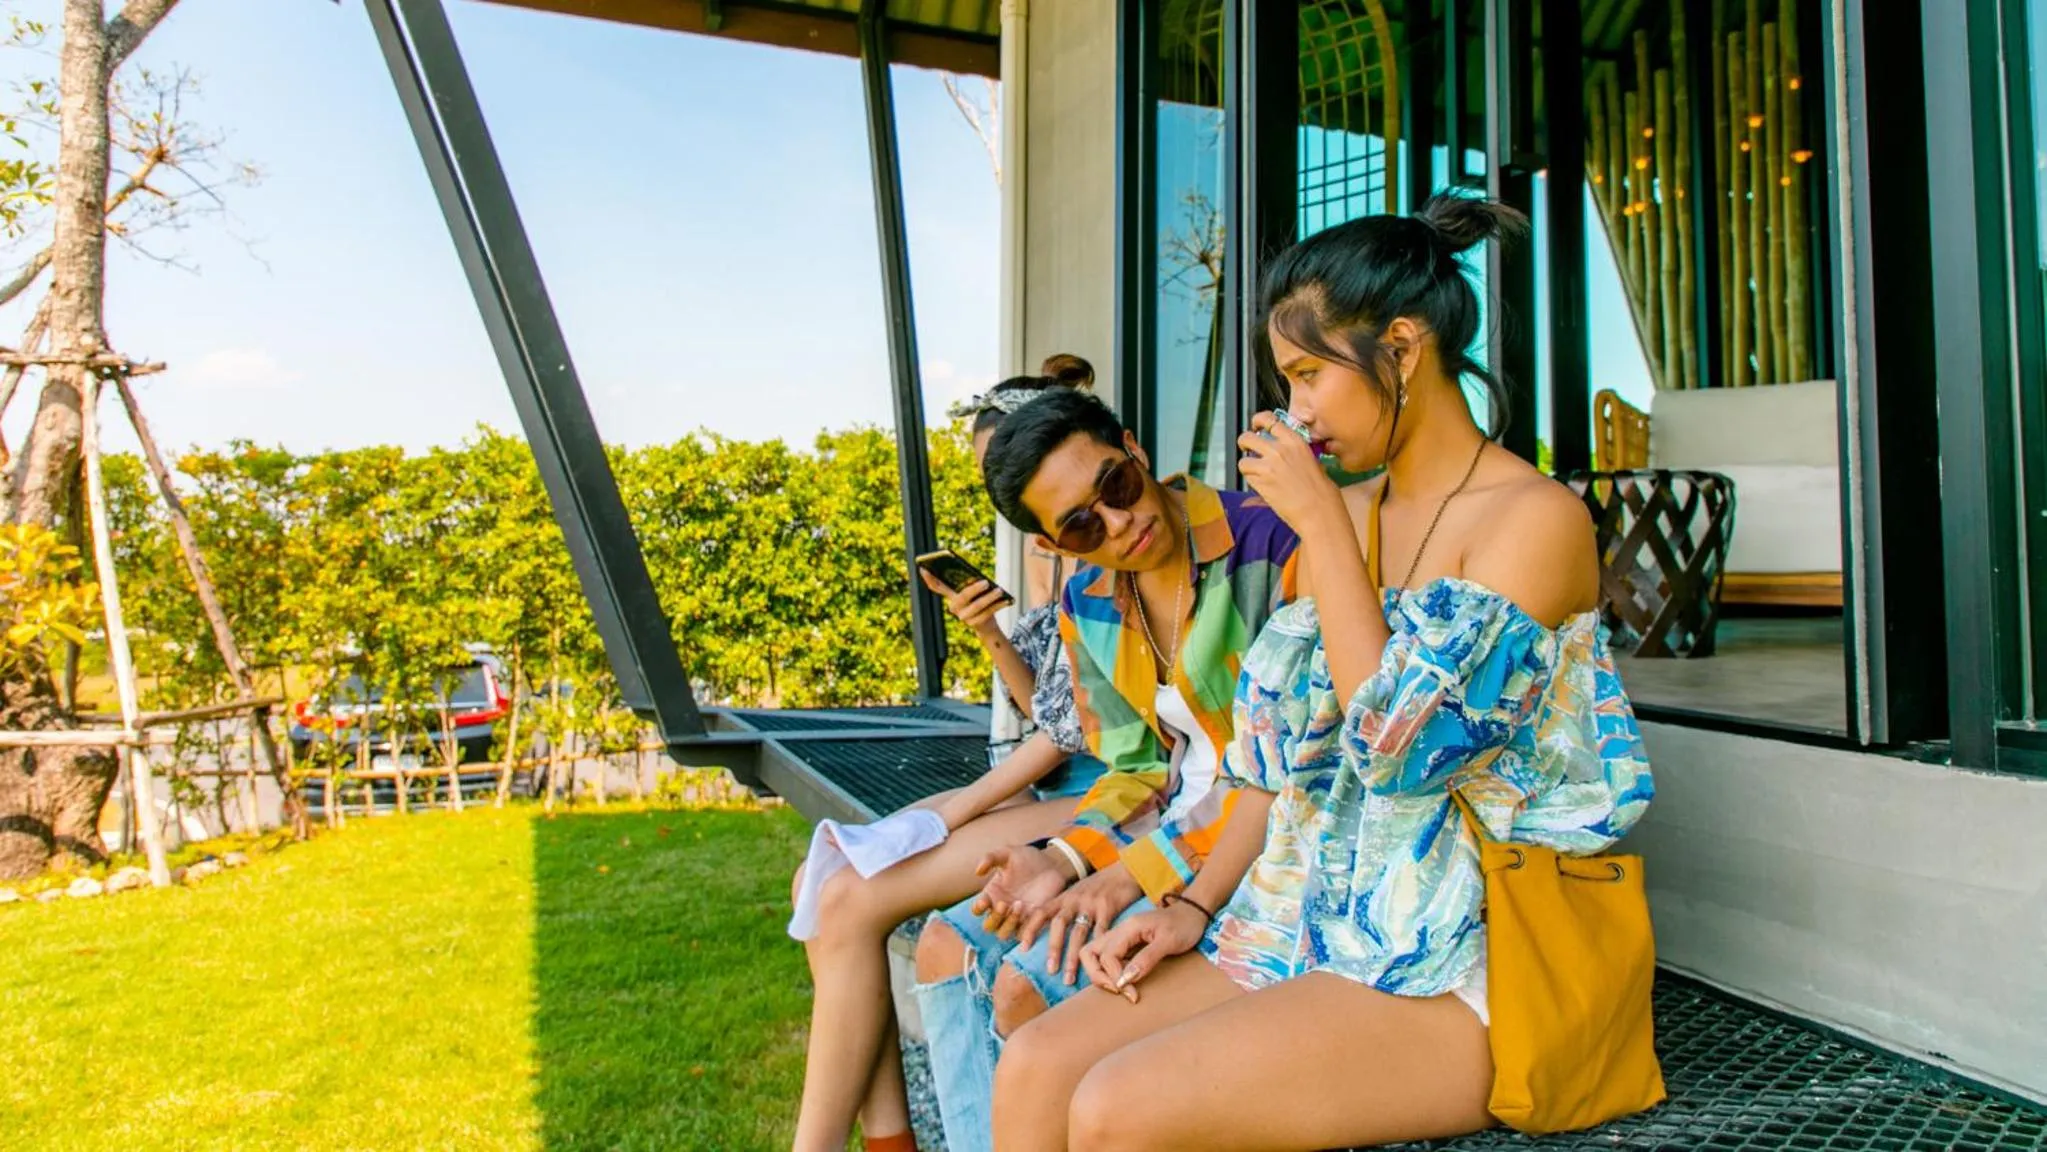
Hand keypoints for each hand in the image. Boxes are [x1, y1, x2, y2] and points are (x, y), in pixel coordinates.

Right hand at [920, 571, 1009, 636]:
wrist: (986, 625)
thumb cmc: (979, 601)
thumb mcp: (974, 590)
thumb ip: (971, 583)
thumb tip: (977, 577)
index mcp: (951, 596)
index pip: (936, 587)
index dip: (928, 578)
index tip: (923, 568)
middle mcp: (954, 607)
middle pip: (962, 597)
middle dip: (974, 589)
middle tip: (986, 582)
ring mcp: (963, 617)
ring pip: (976, 606)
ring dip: (989, 598)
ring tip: (999, 591)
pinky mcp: (974, 624)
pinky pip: (986, 613)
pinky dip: (997, 606)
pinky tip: (1005, 600)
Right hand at [970, 846, 1068, 938]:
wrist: (1053, 864)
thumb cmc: (1027, 859)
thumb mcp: (1008, 853)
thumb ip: (991, 858)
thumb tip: (978, 871)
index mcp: (992, 894)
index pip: (977, 909)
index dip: (978, 908)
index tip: (984, 901)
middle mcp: (1001, 909)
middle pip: (989, 926)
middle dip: (994, 918)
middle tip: (1005, 904)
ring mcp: (1017, 918)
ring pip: (1003, 933)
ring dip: (1008, 923)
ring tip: (1020, 905)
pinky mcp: (1032, 922)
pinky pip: (1024, 935)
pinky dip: (1025, 929)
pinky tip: (1032, 913)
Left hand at [1021, 865, 1144, 988]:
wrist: (1124, 870)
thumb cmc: (1099, 886)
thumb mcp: (1077, 892)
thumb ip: (1065, 909)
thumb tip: (1050, 933)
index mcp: (1064, 898)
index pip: (1040, 912)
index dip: (1029, 929)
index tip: (1023, 949)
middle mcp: (1074, 900)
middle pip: (1059, 924)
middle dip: (1053, 949)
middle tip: (1050, 971)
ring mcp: (1091, 903)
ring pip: (1079, 932)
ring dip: (1073, 957)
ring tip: (1070, 978)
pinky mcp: (1109, 906)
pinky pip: (1102, 930)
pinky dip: (1098, 947)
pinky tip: (1097, 964)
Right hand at [1078, 901, 1209, 1002]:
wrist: (1193, 913)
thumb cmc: (1184, 925)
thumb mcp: (1169, 942)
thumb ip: (1146, 959)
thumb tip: (1126, 979)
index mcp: (1128, 928)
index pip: (1107, 956)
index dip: (1115, 977)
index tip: (1131, 993)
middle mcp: (1119, 931)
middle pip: (1089, 953)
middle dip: (1097, 976)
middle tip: (1117, 991)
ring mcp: (1121, 937)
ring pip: (1094, 955)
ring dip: (1100, 974)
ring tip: (1119, 987)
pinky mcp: (1125, 944)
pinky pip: (1106, 958)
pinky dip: (1109, 971)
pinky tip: (1125, 980)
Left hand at [1237, 410, 1344, 533]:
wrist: (1319, 511)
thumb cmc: (1322, 492)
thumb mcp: (1313, 462)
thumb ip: (1296, 452)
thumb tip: (1282, 450)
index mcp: (1295, 441)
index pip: (1269, 420)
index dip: (1259, 422)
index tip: (1256, 426)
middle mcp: (1280, 449)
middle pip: (1248, 437)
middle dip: (1245, 443)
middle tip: (1248, 450)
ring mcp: (1268, 465)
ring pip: (1243, 459)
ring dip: (1247, 466)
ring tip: (1256, 474)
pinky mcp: (1261, 481)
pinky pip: (1246, 476)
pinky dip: (1250, 480)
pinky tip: (1262, 486)